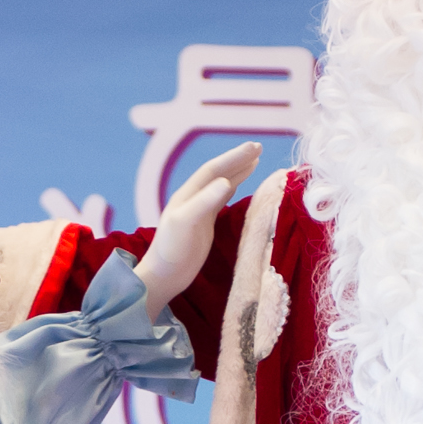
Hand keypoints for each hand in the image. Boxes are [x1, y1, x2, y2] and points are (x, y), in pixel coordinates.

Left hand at [138, 144, 260, 320]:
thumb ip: (205, 203)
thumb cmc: (173, 251)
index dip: (234, 158)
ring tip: (255, 160)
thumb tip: (226, 182)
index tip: (255, 148)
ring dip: (237, 171)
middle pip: (218, 173)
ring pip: (221, 184)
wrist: (164, 276)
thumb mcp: (187, 224)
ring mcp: (199, 211)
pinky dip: (233, 188)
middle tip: (259, 147)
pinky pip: (221, 200)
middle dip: (238, 159)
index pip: (214, 170)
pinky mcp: (204, 224)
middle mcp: (193, 198)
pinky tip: (238, 185)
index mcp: (188, 195)